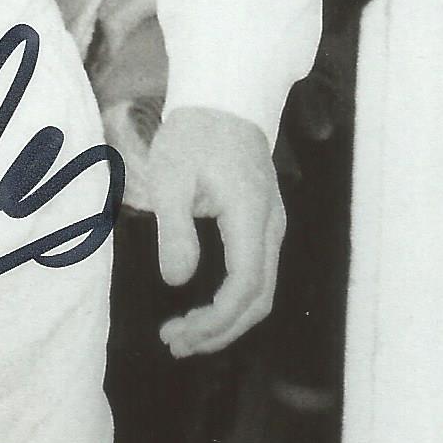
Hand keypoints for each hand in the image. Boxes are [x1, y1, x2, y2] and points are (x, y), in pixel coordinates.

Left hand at [131, 104, 284, 355]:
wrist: (225, 99)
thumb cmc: (194, 135)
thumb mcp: (171, 178)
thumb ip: (175, 231)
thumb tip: (178, 281)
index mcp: (251, 215)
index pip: (245, 285)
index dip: (216, 319)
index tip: (180, 332)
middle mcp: (271, 226)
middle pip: (259, 299)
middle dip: (220, 331)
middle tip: (175, 344)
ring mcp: (272, 227)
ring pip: (261, 291)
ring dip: (226, 321)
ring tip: (183, 336)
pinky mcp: (263, 226)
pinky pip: (256, 276)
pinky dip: (232, 302)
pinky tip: (202, 312)